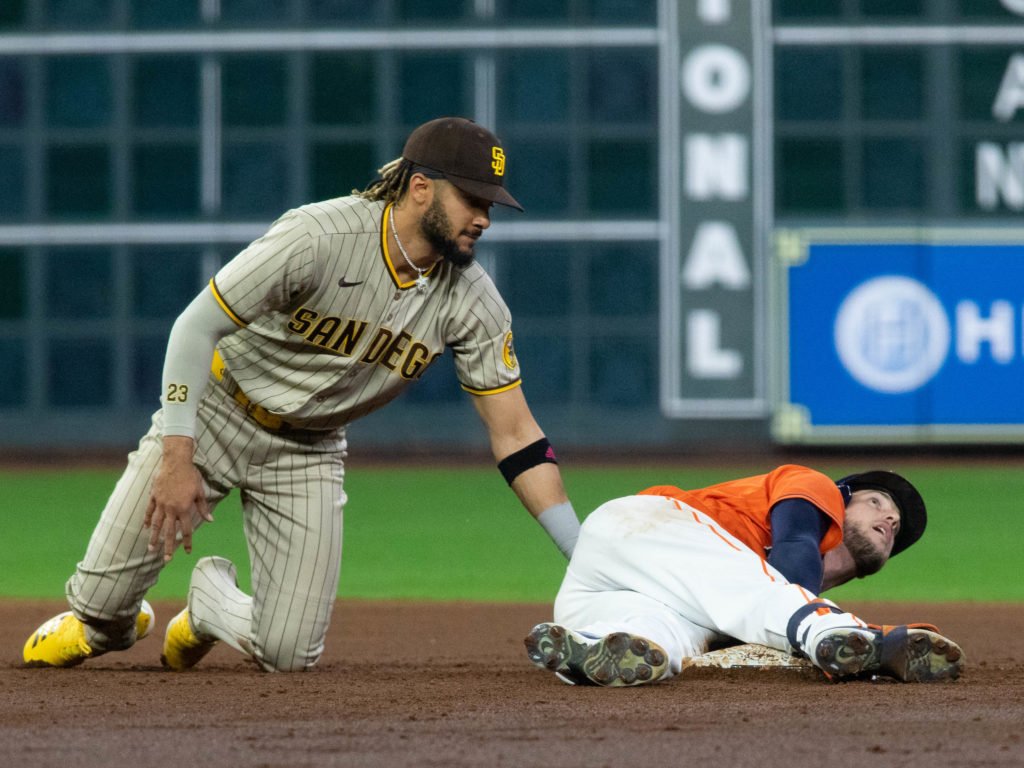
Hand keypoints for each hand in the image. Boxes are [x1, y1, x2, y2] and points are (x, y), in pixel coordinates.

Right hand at [144, 436, 213, 562]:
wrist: (176, 462)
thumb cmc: (190, 476)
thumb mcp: (200, 492)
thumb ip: (203, 508)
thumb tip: (210, 520)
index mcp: (183, 509)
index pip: (186, 530)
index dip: (187, 542)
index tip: (188, 552)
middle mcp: (171, 509)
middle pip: (168, 532)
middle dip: (168, 547)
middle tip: (167, 560)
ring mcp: (160, 503)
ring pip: (155, 524)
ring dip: (154, 537)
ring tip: (151, 549)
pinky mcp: (153, 497)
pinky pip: (149, 511)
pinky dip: (146, 520)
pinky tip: (145, 528)